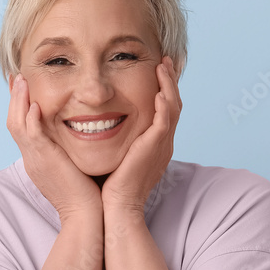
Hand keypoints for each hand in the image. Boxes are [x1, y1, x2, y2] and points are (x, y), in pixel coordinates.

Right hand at [6, 74, 102, 222]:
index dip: (21, 106)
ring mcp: (35, 160)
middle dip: (14, 98)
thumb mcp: (74, 167)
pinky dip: (31, 119)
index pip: (23, 127)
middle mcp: (31, 158)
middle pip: (13, 121)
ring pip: (17, 125)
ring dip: (18, 101)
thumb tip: (83, 134)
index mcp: (37, 159)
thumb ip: (72, 149)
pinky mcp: (45, 162)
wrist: (85, 215)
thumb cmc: (87, 194)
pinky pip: (32, 137)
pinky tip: (35, 104)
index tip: (23, 88)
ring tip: (21, 81)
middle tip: (16, 77)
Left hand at [101, 56, 181, 213]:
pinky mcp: (156, 148)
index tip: (156, 71)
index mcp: (154, 145)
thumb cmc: (110, 187)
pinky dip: (164, 103)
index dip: (162, 90)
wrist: (116, 208)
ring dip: (169, 84)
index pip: (163, 111)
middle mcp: (162, 143)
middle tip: (165, 61)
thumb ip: (113, 139)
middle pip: (173, 104)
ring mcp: (162, 145)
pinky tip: (158, 89)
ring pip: (173, 107)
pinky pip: (165, 120)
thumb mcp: (115, 156)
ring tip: (163, 66)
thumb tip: (96, 125)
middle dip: (170, 81)